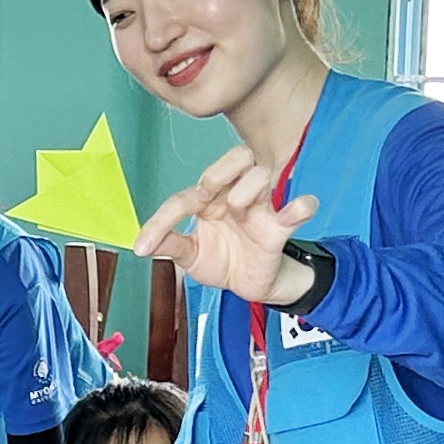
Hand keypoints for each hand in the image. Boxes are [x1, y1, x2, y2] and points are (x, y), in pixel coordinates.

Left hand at [134, 145, 320, 303]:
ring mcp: (259, 209)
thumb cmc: (221, 261)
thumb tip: (144, 245)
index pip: (183, 198)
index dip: (159, 221)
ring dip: (247, 188)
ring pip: (261, 174)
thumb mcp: (190, 257)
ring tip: (238, 211)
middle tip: (206, 194)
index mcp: (207, 201)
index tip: (143, 247)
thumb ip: (171, 246)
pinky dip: (300, 206)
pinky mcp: (279, 227)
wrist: (249, 285)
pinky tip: (297, 210)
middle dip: (219, 171)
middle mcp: (233, 197)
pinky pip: (298, 210)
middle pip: (236, 158)